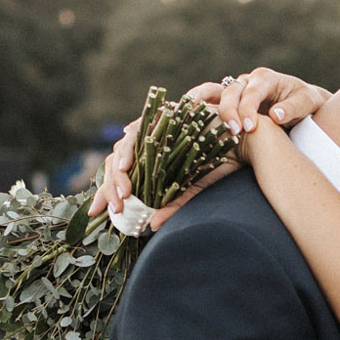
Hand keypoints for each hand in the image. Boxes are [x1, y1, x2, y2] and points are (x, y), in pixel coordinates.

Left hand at [86, 119, 238, 232]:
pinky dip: (132, 141)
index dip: (104, 192)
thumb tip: (152, 226)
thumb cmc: (219, 161)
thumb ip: (173, 205)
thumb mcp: (193, 189)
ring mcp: (154, 127)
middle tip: (114, 208)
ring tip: (120, 188)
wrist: (243, 139)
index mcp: (149, 160)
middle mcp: (147, 143)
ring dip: (119, 167)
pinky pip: (142, 125)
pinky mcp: (164, 114)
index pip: (118, 175)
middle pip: (115, 161)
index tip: (96, 213)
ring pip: (123, 145)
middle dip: (109, 186)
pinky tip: (128, 162)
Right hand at [183, 67, 330, 139]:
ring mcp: (235, 91)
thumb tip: (274, 116)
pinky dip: (195, 109)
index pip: (252, 92)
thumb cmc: (308, 106)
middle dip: (228, 111)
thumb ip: (293, 108)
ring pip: (212, 92)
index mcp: (265, 79)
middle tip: (232, 132)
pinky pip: (207, 103)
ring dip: (202, 106)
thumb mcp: (308, 103)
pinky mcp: (227, 103)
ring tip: (190, 119)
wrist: (305, 108)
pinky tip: (182, 119)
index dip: (247, 109)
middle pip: (230, 92)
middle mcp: (247, 82)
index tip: (248, 128)